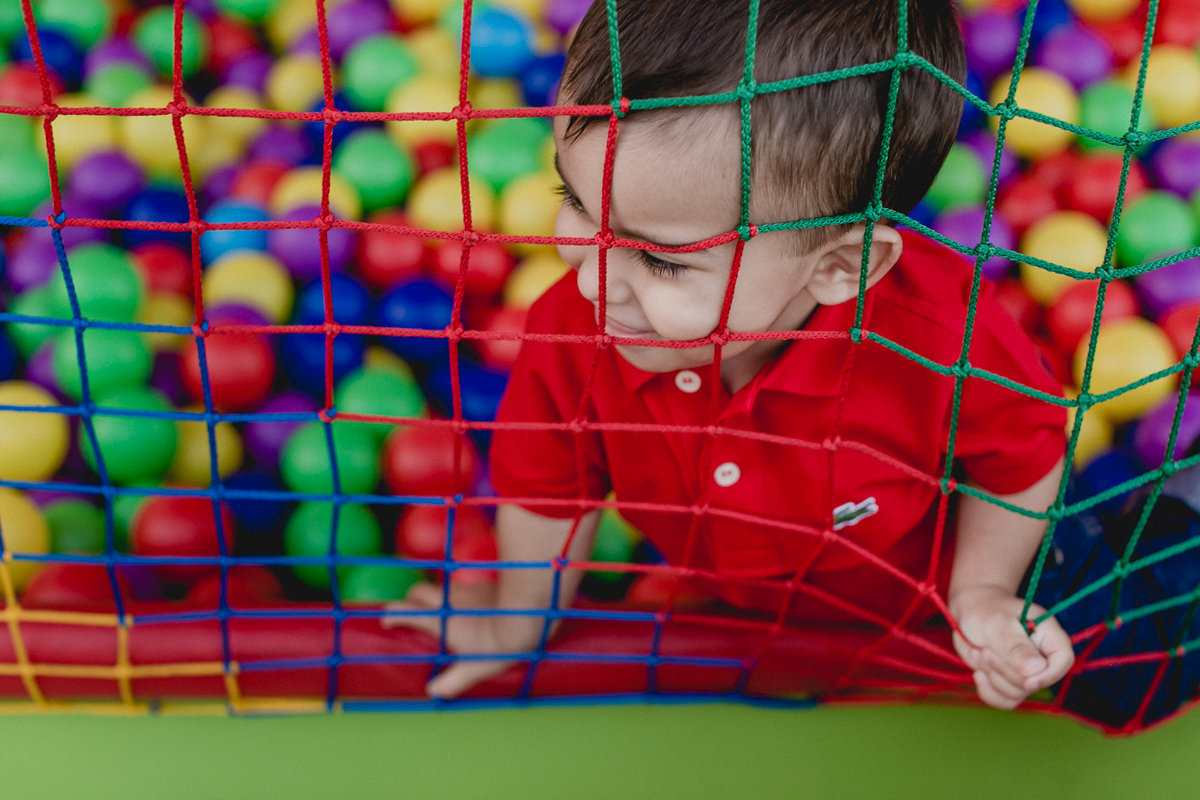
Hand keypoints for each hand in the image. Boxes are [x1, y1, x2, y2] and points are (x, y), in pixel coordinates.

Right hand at [382, 581, 545, 698]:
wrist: (527, 617)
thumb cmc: (498, 647)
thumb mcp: (474, 669)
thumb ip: (453, 681)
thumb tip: (434, 692)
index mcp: (439, 620)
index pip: (404, 610)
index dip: (391, 614)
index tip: (386, 621)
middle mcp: (448, 600)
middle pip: (418, 590)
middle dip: (411, 599)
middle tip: (414, 613)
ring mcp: (466, 589)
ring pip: (441, 585)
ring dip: (436, 595)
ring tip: (443, 610)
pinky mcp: (484, 584)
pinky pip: (464, 585)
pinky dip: (460, 594)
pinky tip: (471, 606)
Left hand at [950, 585, 1074, 710]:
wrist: (970, 612)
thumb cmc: (985, 611)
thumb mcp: (997, 623)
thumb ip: (1016, 646)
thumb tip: (1037, 669)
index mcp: (1048, 634)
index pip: (1064, 660)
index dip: (1048, 675)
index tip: (1027, 680)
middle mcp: (1042, 655)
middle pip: (1035, 682)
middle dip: (1004, 670)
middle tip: (984, 650)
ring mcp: (1027, 672)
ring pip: (1018, 693)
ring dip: (993, 677)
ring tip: (978, 652)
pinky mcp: (1011, 682)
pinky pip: (1006, 701)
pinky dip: (989, 691)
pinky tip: (978, 674)